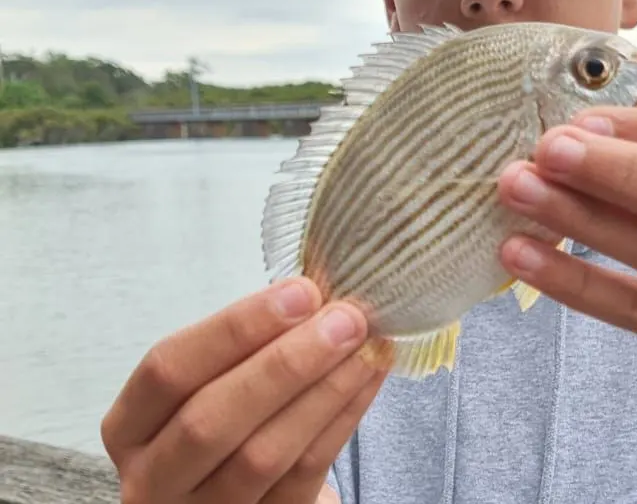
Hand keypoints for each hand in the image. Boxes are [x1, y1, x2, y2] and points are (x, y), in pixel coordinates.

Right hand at [101, 279, 387, 503]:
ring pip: (260, 455)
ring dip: (323, 391)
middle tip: (345, 319)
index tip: (301, 291)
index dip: (235, 328)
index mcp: (131, 426)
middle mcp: (152, 480)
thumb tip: (315, 294)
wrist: (238, 495)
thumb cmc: (227, 412)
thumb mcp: (214, 381)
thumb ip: (247, 345)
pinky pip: (304, 475)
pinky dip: (342, 419)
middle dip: (286, 362)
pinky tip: (368, 377)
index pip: (167, 370)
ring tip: (365, 345)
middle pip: (210, 420)